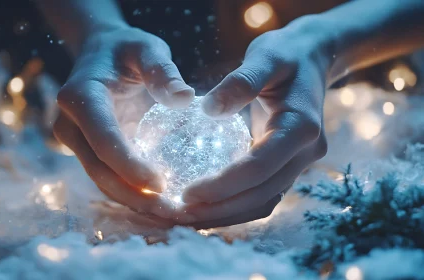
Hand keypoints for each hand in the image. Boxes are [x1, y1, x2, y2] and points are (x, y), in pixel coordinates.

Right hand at [53, 26, 193, 218]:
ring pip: (102, 181)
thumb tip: (185, 99)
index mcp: (80, 97)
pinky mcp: (88, 151)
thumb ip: (162, 71)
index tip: (163, 185)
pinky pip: (109, 177)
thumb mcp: (146, 49)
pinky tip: (160, 203)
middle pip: (100, 170)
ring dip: (134, 201)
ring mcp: (76, 140)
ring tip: (170, 214)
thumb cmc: (126, 49)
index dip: (130, 167)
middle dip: (135, 195)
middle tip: (172, 212)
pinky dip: (132, 193)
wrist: (100, 53)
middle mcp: (70, 124)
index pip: (104, 140)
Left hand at [179, 18, 329, 227]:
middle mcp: (306, 152)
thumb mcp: (264, 57)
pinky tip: (206, 204)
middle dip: (220, 210)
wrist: (312, 59)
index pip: (259, 168)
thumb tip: (207, 109)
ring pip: (263, 202)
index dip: (222, 186)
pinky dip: (234, 204)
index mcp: (301, 127)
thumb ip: (240, 82)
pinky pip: (262, 194)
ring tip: (188, 216)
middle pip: (262, 196)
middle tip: (180, 213)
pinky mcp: (289, 165)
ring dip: (226, 214)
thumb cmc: (285, 54)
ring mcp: (300, 162)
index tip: (186, 194)